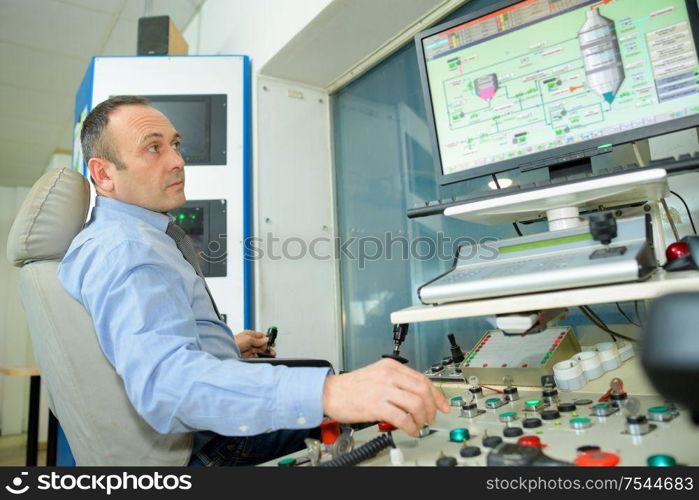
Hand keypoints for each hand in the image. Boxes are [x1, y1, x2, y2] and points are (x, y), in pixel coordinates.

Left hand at [234, 330, 274, 357]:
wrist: (227, 351)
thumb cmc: (235, 342)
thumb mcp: (249, 339)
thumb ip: (258, 340)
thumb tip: (266, 339)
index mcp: (250, 335)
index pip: (261, 336)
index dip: (267, 339)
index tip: (271, 341)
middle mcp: (250, 341)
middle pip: (261, 344)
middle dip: (267, 346)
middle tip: (272, 348)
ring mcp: (249, 349)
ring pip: (260, 350)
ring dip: (266, 352)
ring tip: (272, 353)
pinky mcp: (248, 355)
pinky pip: (256, 356)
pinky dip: (260, 357)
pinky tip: (264, 357)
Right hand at [321, 358, 449, 436]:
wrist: (330, 392)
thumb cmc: (351, 387)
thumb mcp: (378, 375)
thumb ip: (398, 382)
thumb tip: (418, 396)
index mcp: (391, 366)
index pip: (423, 378)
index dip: (437, 394)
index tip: (443, 405)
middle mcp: (389, 375)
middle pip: (423, 390)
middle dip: (433, 407)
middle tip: (432, 417)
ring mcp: (383, 390)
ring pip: (416, 404)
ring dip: (422, 418)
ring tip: (420, 425)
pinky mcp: (376, 405)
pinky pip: (402, 418)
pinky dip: (410, 426)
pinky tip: (410, 430)